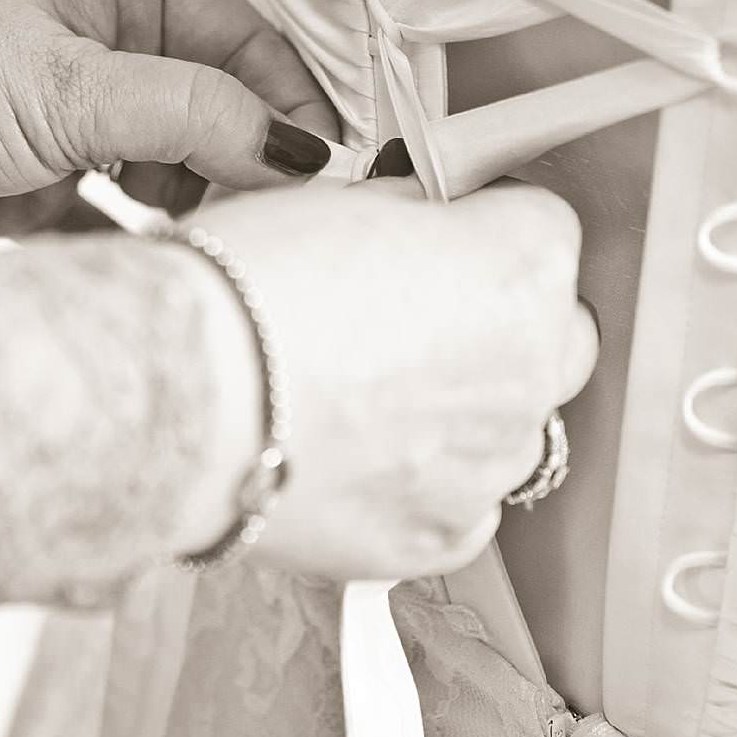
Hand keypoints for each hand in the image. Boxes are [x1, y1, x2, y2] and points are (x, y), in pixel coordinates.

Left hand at [0, 0, 339, 244]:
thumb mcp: (71, 85)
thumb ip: (199, 117)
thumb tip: (304, 151)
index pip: (249, 43)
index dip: (292, 107)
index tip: (331, 174)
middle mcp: (109, 37)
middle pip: (223, 109)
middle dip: (249, 165)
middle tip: (280, 224)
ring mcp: (76, 111)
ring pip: (179, 169)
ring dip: (200, 210)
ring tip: (220, 246)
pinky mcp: (43, 181)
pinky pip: (126, 221)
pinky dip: (149, 246)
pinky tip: (170, 267)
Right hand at [174, 179, 600, 581]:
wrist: (183, 400)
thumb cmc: (248, 291)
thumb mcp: (346, 202)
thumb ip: (420, 218)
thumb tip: (429, 228)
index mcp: (525, 264)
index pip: (545, 232)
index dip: (487, 234)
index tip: (447, 244)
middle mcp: (536, 364)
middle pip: (553, 335)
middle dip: (502, 325)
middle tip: (416, 323)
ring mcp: (497, 459)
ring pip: (509, 426)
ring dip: (463, 411)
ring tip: (364, 400)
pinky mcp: (448, 534)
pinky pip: (464, 504)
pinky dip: (426, 485)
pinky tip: (359, 459)